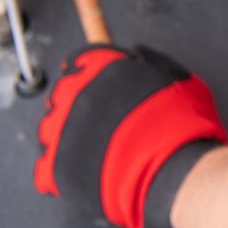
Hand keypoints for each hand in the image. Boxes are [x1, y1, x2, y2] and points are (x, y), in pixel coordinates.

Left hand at [35, 45, 227, 227]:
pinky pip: (46, 166)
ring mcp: (59, 130)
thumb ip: (151, 62)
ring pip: (52, 129)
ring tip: (104, 149)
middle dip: (83, 106)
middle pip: (63, 94)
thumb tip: (138, 55)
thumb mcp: (179, 78)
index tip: (96, 82)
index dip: (91, 73)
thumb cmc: (181, 126)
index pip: (79, 60)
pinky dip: (64, 169)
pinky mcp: (54, 166)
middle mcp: (72, 93)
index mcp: (99, 67)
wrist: (175, 172)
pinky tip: (90, 169)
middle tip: (111, 122)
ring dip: (72, 137)